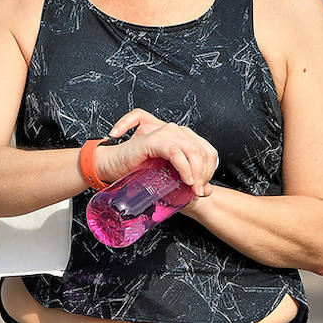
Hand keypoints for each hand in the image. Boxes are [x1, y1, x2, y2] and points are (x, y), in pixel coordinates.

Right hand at [98, 109, 218, 198]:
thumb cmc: (138, 169)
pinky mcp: (153, 138)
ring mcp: (165, 132)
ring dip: (196, 172)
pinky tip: (185, 179)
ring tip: (193, 188)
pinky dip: (184, 167)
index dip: (209, 170)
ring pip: (192, 150)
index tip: (202, 188)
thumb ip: (189, 180)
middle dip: (204, 174)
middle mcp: (176, 130)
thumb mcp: (169, 177)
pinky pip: (176, 152)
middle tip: (198, 192)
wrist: (112, 166)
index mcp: (182, 136)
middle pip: (202, 151)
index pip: (208, 151)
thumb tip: (208, 191)